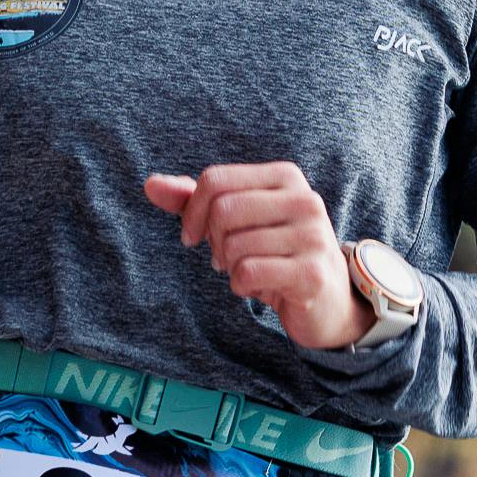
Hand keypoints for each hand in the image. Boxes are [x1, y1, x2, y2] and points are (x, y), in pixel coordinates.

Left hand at [144, 163, 375, 351]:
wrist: (326, 299)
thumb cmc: (275, 253)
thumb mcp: (236, 221)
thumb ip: (193, 201)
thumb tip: (150, 184)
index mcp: (285, 176)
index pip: (215, 180)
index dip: (192, 211)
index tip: (193, 235)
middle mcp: (304, 199)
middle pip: (223, 211)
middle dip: (213, 241)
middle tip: (226, 257)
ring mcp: (312, 235)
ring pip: (234, 245)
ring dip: (230, 266)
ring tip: (249, 270)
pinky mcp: (311, 272)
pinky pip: (248, 272)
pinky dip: (241, 285)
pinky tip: (259, 287)